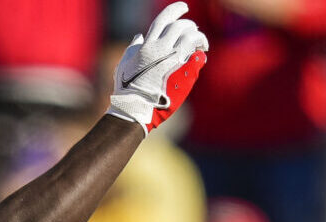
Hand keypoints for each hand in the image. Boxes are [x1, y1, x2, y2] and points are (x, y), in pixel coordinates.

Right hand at [107, 2, 209, 131]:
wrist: (135, 107)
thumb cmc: (127, 88)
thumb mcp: (125, 63)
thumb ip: (133, 48)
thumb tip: (139, 36)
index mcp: (147, 44)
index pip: (164, 18)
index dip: (176, 9)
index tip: (184, 8)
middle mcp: (161, 48)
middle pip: (181, 26)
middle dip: (190, 26)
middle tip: (193, 31)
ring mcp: (173, 60)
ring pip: (192, 37)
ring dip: (199, 37)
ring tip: (201, 43)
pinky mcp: (183, 73)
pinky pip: (197, 56)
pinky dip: (200, 53)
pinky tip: (200, 55)